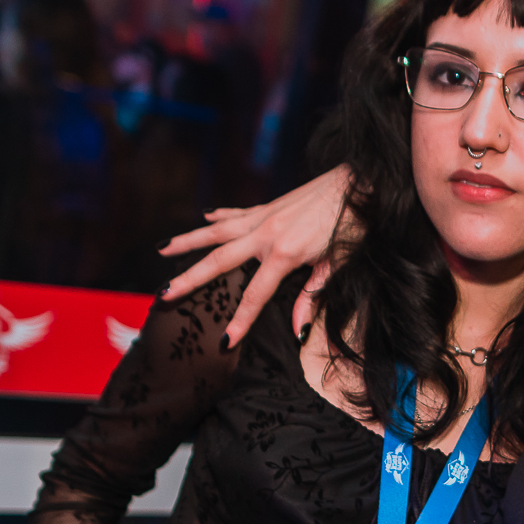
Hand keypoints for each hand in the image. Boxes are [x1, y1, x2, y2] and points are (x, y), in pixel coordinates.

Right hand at [156, 165, 352, 348]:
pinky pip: (236, 214)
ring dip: (188, 241)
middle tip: (164, 294)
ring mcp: (264, 217)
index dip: (241, 320)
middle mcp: (267, 233)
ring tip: (162, 250)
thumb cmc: (354, 225)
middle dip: (190, 280)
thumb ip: (312, 297)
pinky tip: (204, 218)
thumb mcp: (338, 265)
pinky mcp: (269, 206)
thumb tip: (298, 331)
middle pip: (220, 261)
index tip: (224, 341)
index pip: (255, 295)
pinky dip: (219, 217)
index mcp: (286, 253)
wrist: (362, 183)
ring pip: (217, 231)